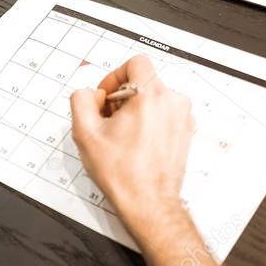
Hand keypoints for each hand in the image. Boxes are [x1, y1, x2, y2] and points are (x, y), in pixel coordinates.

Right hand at [69, 55, 194, 245]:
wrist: (148, 202)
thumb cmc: (123, 173)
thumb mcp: (85, 133)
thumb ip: (81, 100)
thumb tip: (88, 93)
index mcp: (150, 96)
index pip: (136, 63)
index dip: (115, 76)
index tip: (106, 96)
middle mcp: (172, 102)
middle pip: (143, 82)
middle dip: (121, 97)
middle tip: (108, 121)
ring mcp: (182, 118)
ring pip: (153, 99)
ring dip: (135, 110)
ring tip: (121, 135)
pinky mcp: (185, 132)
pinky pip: (163, 114)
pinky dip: (148, 122)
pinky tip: (135, 143)